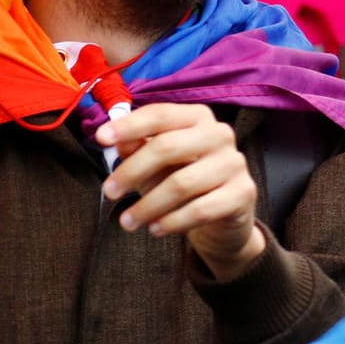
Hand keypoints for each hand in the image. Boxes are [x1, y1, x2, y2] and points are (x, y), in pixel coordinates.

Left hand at [98, 103, 265, 281]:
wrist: (223, 216)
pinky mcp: (244, 193)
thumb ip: (136, 147)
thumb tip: (114, 140)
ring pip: (181, 183)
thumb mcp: (156, 162)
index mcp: (197, 117)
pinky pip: (201, 209)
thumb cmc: (182, 178)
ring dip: (148, 205)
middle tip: (108, 191)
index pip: (159, 114)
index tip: (100, 138)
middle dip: (131, 171)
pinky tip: (155, 229)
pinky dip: (173, 221)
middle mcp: (219, 134)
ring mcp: (234, 163)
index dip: (128, 125)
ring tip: (127, 221)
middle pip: (166, 147)